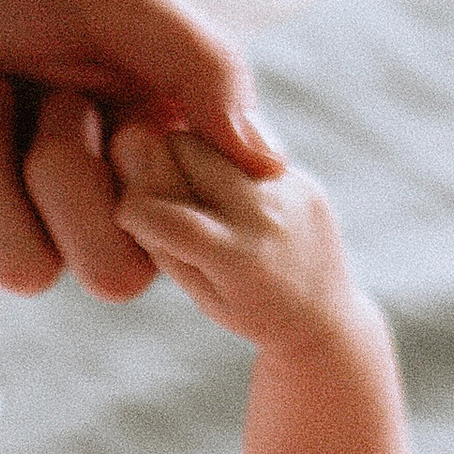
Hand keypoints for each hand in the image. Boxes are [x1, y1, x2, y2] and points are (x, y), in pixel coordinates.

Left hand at [0, 0, 280, 299]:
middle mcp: (83, 169)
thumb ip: (201, 68)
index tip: (124, 121)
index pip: (186, 225)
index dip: (155, 192)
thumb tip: (270, 167)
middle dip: (72, 188)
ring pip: (23, 271)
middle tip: (52, 96)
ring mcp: (3, 189)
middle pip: (112, 273)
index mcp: (145, 123)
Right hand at [109, 126, 361, 351]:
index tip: (128, 217)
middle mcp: (266, 215)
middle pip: (180, 147)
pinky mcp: (303, 178)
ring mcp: (290, 190)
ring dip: (191, 155)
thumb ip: (163, 236)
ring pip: (212, 136)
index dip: (130, 208)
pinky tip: (234, 198)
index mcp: (237, 258)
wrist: (325, 318)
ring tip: (199, 194)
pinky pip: (248, 146)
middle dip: (158, 162)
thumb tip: (128, 164)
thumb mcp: (197, 291)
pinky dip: (227, 163)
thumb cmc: (248, 311)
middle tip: (160, 192)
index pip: (158, 210)